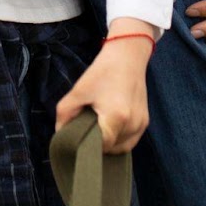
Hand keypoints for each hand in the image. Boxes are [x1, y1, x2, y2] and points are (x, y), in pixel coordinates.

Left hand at [54, 24, 152, 153]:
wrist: (127, 56)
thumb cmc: (102, 72)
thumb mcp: (78, 91)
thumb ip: (65, 114)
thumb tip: (61, 133)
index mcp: (116, 117)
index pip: (100, 146)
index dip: (87, 144)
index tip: (78, 137)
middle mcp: (132, 124)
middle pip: (110, 149)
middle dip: (97, 144)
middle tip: (85, 131)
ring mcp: (141, 124)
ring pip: (121, 148)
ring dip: (108, 145)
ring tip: (97, 130)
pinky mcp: (145, 122)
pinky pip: (130, 141)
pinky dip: (119, 141)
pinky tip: (109, 130)